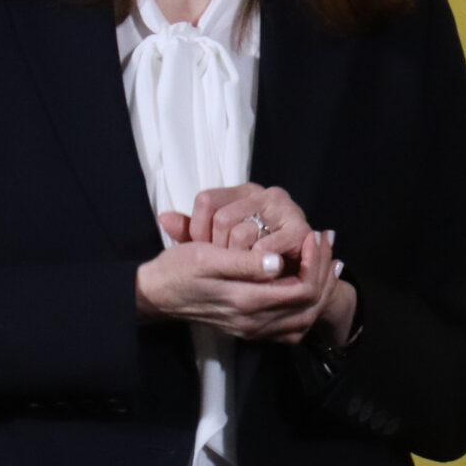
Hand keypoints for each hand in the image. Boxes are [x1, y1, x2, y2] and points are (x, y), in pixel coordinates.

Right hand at [137, 230, 345, 342]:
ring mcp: (252, 329)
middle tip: (326, 243)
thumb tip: (277, 262)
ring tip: (325, 260)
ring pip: (304, 319)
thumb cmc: (178, 269)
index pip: (301, 290)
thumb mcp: (206, 257)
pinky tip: (308, 284)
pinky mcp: (250, 329)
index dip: (315, 262)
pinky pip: (290, 328)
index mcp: (246, 301)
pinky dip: (306, 307)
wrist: (155, 294)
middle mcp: (254, 322)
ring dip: (320, 290)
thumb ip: (244, 263)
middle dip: (325, 273)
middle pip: (310, 306)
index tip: (313, 234)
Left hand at [182, 184, 313, 261]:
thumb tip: (164, 218)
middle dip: (218, 249)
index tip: (203, 250)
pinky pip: (264, 248)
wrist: (299, 273)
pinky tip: (256, 272)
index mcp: (243, 191)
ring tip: (239, 270)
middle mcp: (264, 193)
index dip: (197, 229)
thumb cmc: (250, 256)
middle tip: (222, 265)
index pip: (205, 200)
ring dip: (235, 259)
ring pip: (241, 233)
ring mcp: (285, 209)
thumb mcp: (214, 243)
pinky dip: (256, 264)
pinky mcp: (300, 230)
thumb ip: (191, 231)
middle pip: (221, 218)